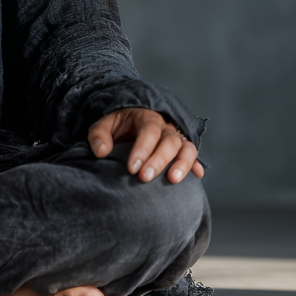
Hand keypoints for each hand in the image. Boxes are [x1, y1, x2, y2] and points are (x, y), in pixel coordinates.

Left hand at [88, 107, 203, 183]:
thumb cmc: (118, 126)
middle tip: (145, 177)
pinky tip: (196, 177)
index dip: (142, 149)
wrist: (130, 122)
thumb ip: (99, 135)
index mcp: (146, 116)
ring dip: (182, 163)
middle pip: (169, 140)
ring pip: (187, 147)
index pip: (148, 130)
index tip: (131, 168)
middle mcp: (165, 126)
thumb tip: (101, 151)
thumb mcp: (104, 124)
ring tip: (173, 180)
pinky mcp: (183, 149)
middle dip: (158, 160)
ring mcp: (176, 137)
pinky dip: (196, 166)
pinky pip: (194, 156)